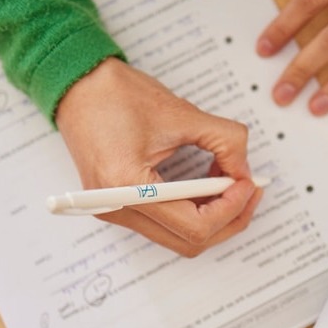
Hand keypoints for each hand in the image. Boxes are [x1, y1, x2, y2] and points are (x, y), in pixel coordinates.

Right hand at [55, 57, 262, 256]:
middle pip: (189, 242)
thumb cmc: (118, 93)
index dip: (231, 207)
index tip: (248, 182)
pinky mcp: (118, 205)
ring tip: (229, 182)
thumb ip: (225, 141)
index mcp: (126, 185)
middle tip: (249, 188)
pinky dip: (193, 210)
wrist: (78, 85)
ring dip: (212, 215)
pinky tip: (207, 185)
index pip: (194, 225)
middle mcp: (116, 207)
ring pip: (179, 237)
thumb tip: (245, 171)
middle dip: (228, 218)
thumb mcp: (182, 113)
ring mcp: (115, 210)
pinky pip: (165, 223)